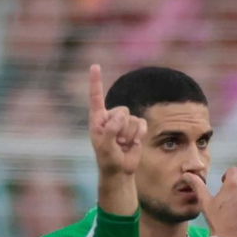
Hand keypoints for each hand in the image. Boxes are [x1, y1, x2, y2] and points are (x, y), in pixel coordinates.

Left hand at [87, 64, 146, 178]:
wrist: (120, 171)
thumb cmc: (107, 159)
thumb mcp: (104, 145)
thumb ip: (111, 129)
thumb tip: (122, 115)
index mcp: (97, 118)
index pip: (96, 97)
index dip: (96, 81)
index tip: (95, 66)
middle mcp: (110, 117)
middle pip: (121, 110)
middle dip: (121, 128)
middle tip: (117, 143)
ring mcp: (124, 122)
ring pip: (132, 119)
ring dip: (129, 135)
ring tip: (123, 145)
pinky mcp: (136, 128)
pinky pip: (142, 123)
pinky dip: (139, 134)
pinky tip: (134, 143)